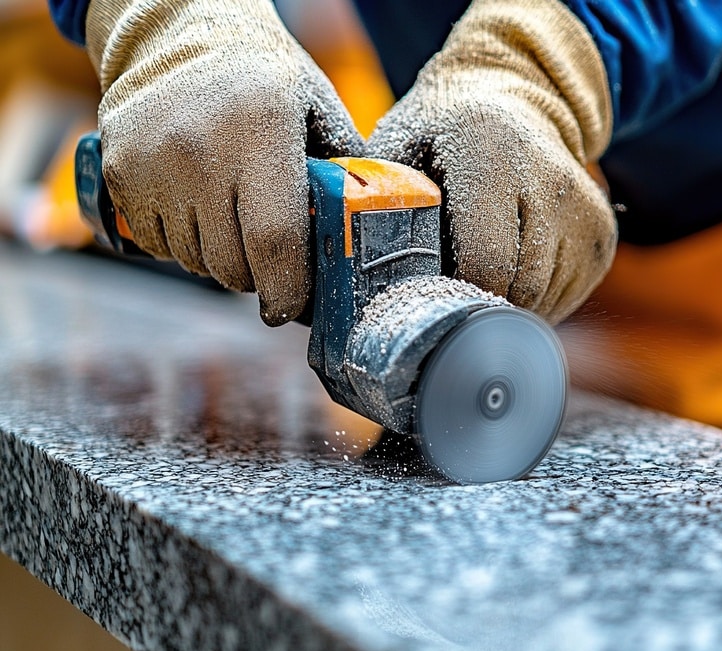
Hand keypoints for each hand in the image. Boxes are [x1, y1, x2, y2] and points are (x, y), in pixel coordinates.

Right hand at [86, 0, 363, 324]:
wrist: (183, 35)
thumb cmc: (266, 81)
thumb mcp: (319, 111)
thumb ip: (344, 172)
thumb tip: (367, 236)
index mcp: (261, 133)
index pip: (273, 240)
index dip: (285, 288)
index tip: (289, 307)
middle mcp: (200, 149)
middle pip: (229, 262)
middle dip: (254, 277)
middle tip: (268, 259)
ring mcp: (151, 161)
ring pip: (191, 259)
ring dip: (217, 259)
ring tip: (233, 223)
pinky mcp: (118, 170)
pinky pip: (154, 243)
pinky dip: (180, 244)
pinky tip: (198, 211)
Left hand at [365, 0, 616, 323]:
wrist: (514, 95)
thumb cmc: (440, 132)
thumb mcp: (397, 151)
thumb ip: (375, 204)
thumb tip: (342, 278)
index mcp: (491, 152)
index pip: (484, 263)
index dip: (453, 296)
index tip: (427, 297)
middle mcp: (550, 178)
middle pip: (518, 289)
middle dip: (477, 306)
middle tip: (446, 297)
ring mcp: (586, 209)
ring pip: (545, 302)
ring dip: (505, 307)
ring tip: (476, 280)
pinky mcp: (603, 234)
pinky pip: (568, 297)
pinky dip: (534, 301)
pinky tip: (509, 274)